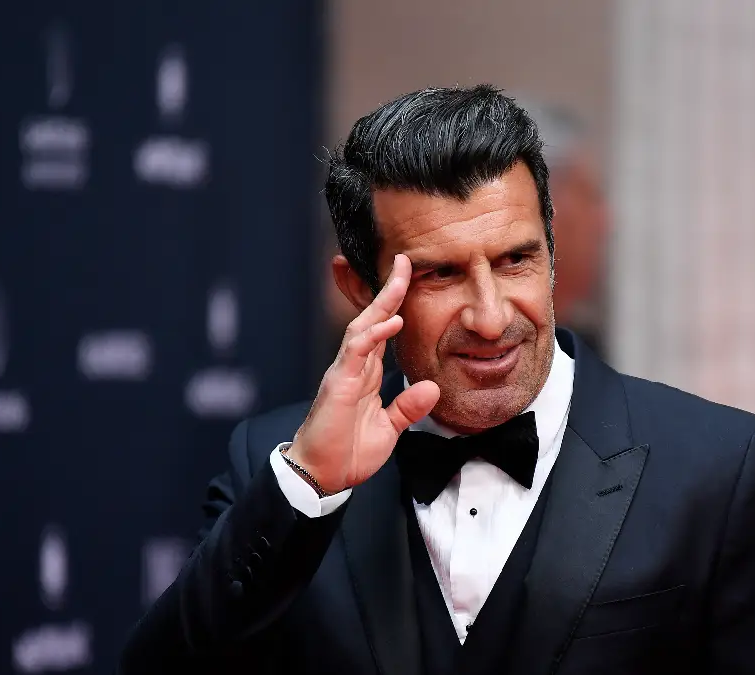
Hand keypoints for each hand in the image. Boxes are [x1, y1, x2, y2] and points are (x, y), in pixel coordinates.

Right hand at [287, 255, 440, 493]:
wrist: (321, 476)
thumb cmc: (348, 452)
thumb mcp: (389, 429)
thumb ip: (408, 407)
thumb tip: (432, 387)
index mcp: (366, 374)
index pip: (382, 331)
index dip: (395, 305)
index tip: (409, 280)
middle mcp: (354, 367)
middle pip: (372, 319)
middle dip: (388, 290)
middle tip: (403, 261)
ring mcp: (344, 372)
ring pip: (362, 327)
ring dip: (381, 302)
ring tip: (399, 278)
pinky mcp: (337, 384)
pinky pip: (356, 351)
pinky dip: (373, 334)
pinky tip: (392, 321)